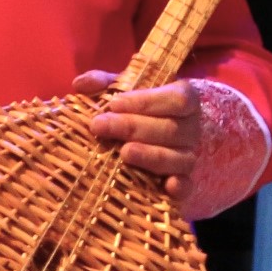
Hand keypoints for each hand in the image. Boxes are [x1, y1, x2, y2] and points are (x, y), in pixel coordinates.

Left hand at [74, 70, 202, 198]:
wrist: (158, 132)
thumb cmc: (138, 108)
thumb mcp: (124, 90)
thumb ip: (105, 83)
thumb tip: (80, 84)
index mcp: (183, 99)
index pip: (177, 99)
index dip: (146, 102)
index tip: (114, 104)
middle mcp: (191, 128)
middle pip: (170, 129)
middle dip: (133, 127)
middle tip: (100, 126)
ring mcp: (189, 155)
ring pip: (178, 158)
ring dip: (150, 156)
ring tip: (123, 153)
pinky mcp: (185, 180)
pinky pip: (187, 185)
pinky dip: (179, 187)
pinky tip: (166, 186)